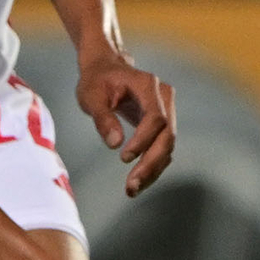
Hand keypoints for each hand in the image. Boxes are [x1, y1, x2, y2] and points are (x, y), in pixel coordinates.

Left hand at [74, 50, 176, 196]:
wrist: (106, 69)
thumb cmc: (97, 80)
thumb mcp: (91, 96)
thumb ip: (103, 118)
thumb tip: (115, 144)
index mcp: (148, 85)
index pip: (155, 117)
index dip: (143, 139)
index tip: (124, 157)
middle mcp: (164, 97)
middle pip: (167, 135)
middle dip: (150, 163)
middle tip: (131, 185)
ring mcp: (166, 110)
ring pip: (167, 146)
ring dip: (152, 170)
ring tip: (132, 190)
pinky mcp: (162, 124)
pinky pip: (162, 148)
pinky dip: (152, 166)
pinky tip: (138, 182)